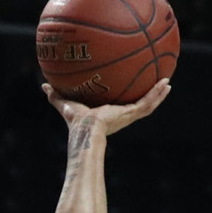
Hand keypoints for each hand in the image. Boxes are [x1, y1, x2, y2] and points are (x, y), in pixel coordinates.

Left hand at [41, 78, 170, 135]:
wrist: (86, 129)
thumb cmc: (75, 121)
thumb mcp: (65, 103)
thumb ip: (56, 95)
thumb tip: (44, 85)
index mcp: (108, 114)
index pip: (120, 105)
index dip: (126, 98)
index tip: (130, 89)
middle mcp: (121, 115)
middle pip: (137, 104)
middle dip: (146, 94)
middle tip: (155, 84)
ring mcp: (128, 116)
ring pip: (147, 104)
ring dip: (158, 94)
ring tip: (167, 83)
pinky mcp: (131, 114)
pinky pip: (148, 103)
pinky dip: (157, 94)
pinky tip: (165, 84)